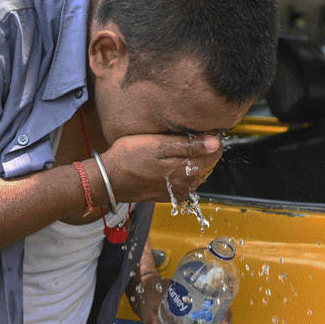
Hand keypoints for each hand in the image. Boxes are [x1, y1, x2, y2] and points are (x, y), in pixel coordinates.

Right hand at [98, 133, 222, 203]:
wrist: (109, 179)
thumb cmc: (128, 158)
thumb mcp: (157, 145)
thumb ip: (188, 145)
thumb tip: (215, 143)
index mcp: (186, 171)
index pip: (215, 153)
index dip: (211, 138)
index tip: (200, 128)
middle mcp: (186, 185)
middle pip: (208, 163)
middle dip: (203, 149)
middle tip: (186, 134)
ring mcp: (178, 192)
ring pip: (197, 172)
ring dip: (193, 159)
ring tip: (176, 146)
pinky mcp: (169, 195)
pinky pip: (185, 181)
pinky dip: (183, 170)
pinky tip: (170, 161)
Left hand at [130, 272, 233, 323]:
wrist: (145, 290)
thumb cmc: (149, 292)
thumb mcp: (147, 302)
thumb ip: (149, 317)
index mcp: (194, 293)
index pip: (218, 301)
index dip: (224, 314)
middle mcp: (200, 303)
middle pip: (220, 318)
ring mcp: (196, 314)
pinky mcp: (190, 323)